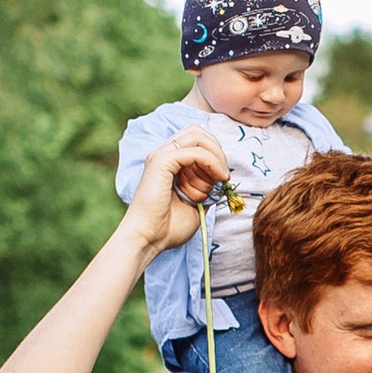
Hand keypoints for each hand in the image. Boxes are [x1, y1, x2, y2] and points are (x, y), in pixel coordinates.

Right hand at [123, 129, 231, 259]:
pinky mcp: (162, 161)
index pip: (197, 142)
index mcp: (168, 163)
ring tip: (220, 178)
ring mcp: (161, 155)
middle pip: (198, 133)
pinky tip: (217, 179)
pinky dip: (211, 162)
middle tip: (223, 177)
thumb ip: (207, 187)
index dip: (214, 157)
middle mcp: (163, 155)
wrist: (148, 239)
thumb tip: (221, 176)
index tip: (221, 181)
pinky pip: (196, 151)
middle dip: (217, 151)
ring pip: (198, 137)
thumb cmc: (168, 228)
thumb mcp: (196, 204)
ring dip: (216, 156)